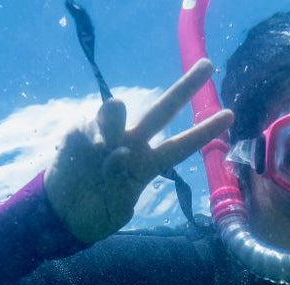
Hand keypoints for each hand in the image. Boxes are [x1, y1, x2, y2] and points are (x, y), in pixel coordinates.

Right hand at [44, 58, 233, 243]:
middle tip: (207, 65)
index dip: (203, 131)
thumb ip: (123, 181)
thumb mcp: (117, 209)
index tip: (229, 114)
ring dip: (114, 120)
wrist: (60, 214)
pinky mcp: (80, 131)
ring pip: (117, 112)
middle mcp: (131, 144)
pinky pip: (88, 129)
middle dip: (184, 88)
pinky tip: (83, 160)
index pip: (180, 146)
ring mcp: (106, 135)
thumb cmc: (96, 213)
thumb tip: (119, 150)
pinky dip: (89, 143)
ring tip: (111, 148)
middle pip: (161, 111)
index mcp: (147, 165)